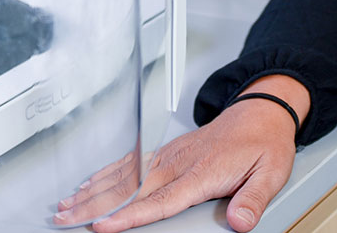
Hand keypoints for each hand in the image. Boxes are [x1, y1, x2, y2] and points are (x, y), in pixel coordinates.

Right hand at [56, 77, 307, 231]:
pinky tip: (89, 184)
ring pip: (124, 177)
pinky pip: (130, 164)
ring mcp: (169, 156)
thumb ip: (253, 200)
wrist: (261, 113)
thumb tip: (241, 222)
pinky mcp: (166, 151)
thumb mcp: (270, 174)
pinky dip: (106, 175)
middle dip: (95, 206)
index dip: (129, 215)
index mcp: (201, 173)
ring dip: (92, 192)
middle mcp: (179, 163)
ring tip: (66, 205)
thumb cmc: (264, 145)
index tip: (104, 225)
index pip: (158, 200)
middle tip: (66, 218)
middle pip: (130, 190)